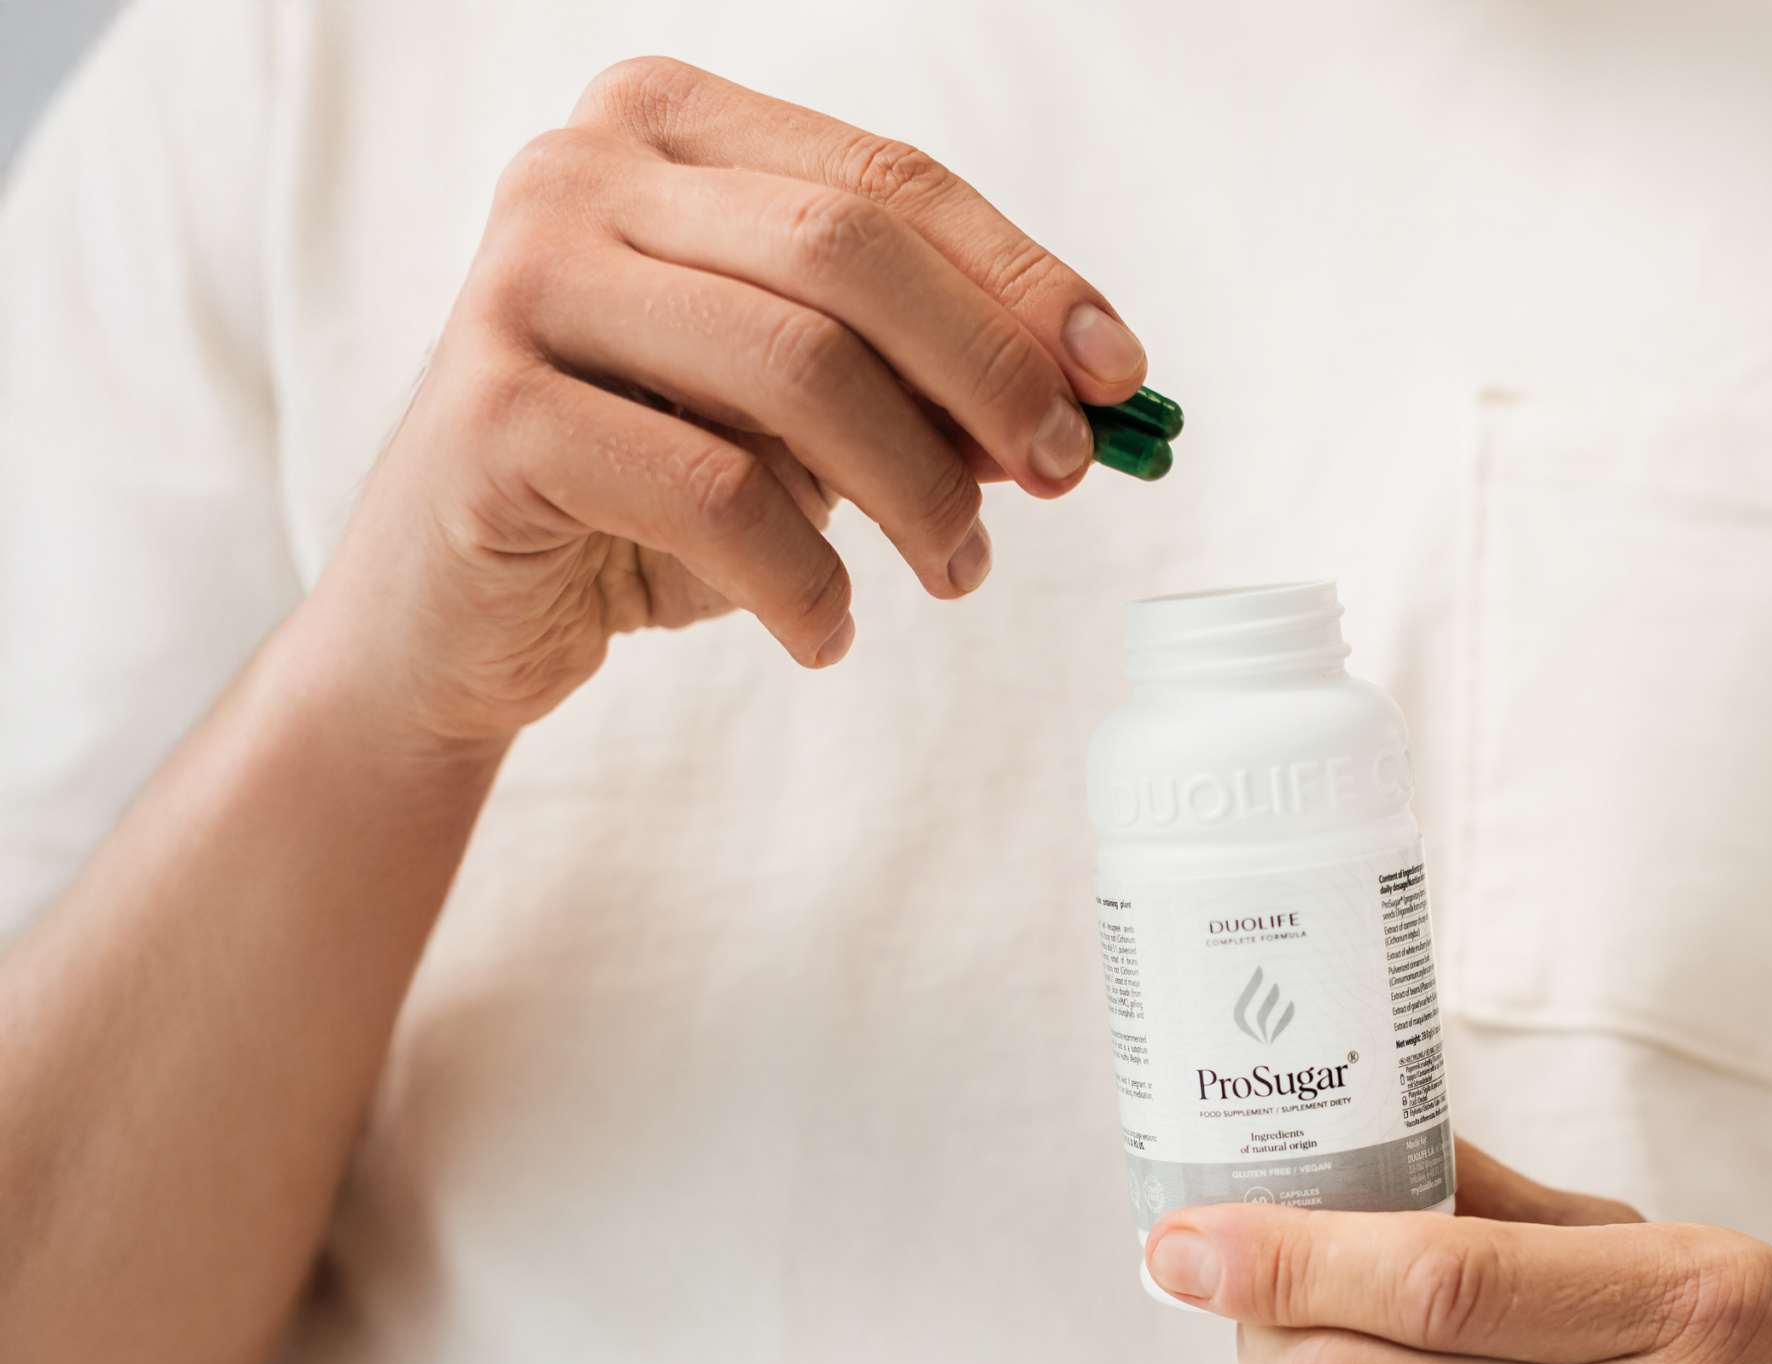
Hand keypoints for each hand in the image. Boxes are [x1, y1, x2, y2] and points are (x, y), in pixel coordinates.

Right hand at [320, 56, 1148, 742]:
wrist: (450, 620)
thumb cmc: (645, 496)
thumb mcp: (801, 418)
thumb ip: (918, 378)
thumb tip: (1086, 397)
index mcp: (666, 128)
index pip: (890, 183)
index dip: (1024, 280)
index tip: (1123, 378)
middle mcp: (577, 172)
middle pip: (851, 253)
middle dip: (988, 374)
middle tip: (1061, 480)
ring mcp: (520, 283)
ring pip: (795, 366)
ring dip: (916, 488)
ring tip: (955, 570)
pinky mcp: (491, 415)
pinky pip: (714, 493)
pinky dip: (804, 579)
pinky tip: (826, 630)